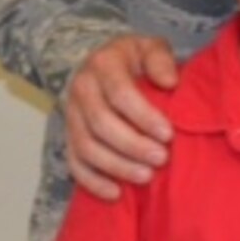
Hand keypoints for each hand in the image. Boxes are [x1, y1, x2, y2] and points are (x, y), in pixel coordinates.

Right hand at [64, 35, 178, 197]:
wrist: (100, 63)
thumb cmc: (134, 59)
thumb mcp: (149, 47)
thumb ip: (161, 59)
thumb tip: (170, 82)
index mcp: (103, 64)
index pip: (120, 93)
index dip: (144, 117)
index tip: (168, 134)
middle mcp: (81, 89)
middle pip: (101, 124)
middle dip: (133, 145)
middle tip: (161, 159)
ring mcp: (71, 115)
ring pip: (87, 147)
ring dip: (116, 166)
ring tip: (146, 176)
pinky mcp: (69, 136)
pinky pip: (74, 163)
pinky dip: (92, 181)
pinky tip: (116, 193)